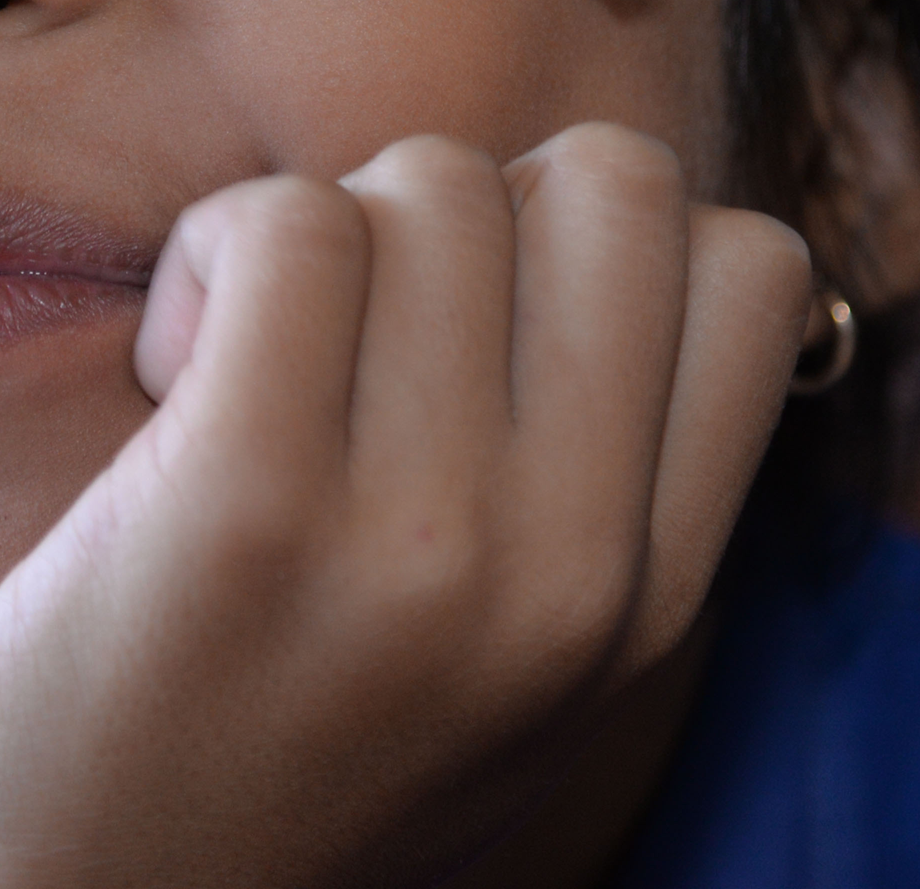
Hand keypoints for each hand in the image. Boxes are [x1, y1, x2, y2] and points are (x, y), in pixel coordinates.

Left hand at [0, 125, 812, 888]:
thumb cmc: (256, 737)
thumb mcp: (497, 645)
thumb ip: (584, 465)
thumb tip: (603, 221)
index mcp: (652, 603)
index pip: (747, 265)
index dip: (590, 239)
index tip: (472, 326)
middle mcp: (574, 573)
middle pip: (612, 183)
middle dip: (470, 207)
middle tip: (363, 329)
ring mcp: (424, 543)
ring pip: (434, 184)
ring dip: (319, 232)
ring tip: (245, 371)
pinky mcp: (247, 504)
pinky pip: (291, 223)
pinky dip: (211, 251)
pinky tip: (171, 369)